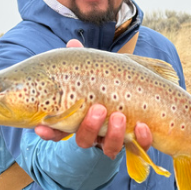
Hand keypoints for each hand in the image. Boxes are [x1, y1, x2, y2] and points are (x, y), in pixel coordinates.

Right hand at [34, 40, 152, 157]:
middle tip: (98, 109)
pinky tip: (143, 126)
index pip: (57, 130)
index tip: (41, 127)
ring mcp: (115, 139)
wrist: (149, 103)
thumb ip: (84, 61)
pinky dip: (141, 139)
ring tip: (120, 116)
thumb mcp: (98, 74)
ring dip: (113, 134)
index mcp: (80, 119)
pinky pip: (138, 146)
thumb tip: (73, 43)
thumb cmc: (113, 87)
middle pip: (84, 139)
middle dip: (88, 127)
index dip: (48, 132)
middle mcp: (95, 133)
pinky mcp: (137, 142)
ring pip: (109, 147)